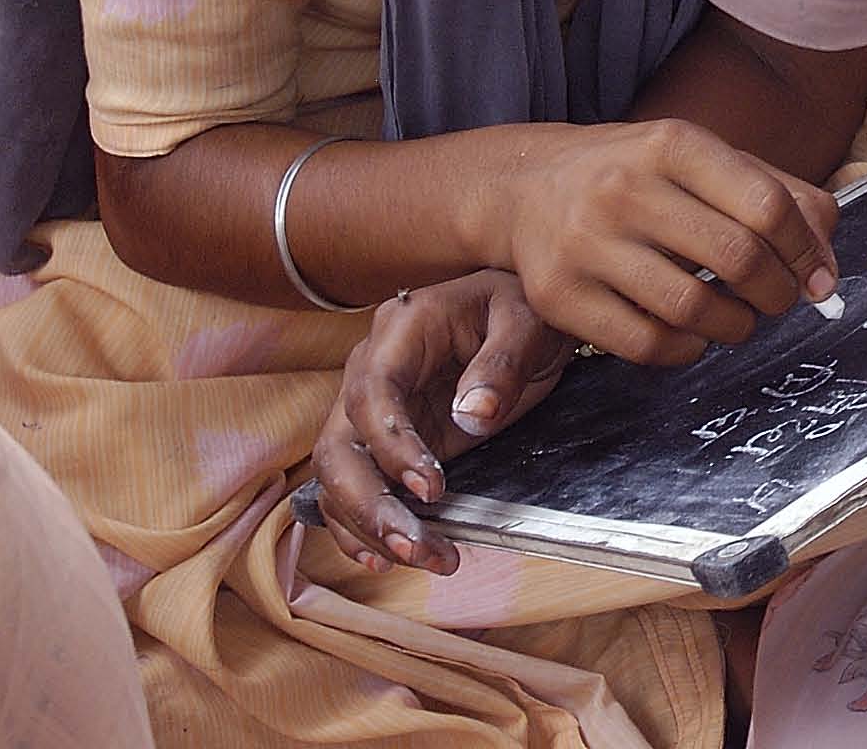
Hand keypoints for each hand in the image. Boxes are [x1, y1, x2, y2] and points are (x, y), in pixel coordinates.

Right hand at [309, 272, 567, 575]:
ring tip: (426, 558)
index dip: (393, 447)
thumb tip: (473, 416)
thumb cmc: (522, 308)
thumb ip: (503, 362)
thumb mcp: (529, 320)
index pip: (373, 394)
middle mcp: (370, 370)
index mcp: (402, 330)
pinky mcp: (382, 443)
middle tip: (414, 545)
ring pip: (339, 476)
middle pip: (338, 445)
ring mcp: (371, 410)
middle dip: (369, 503)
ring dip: (371, 526)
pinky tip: (388, 556)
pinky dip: (360, 526)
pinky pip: (351, 487)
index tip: (433, 489)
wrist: (518, 313)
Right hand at [491, 119, 838, 364]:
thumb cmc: (638, 177)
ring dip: (736, 326)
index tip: (818, 277)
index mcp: (673, 143)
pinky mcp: (558, 295)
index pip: (767, 204)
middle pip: (738, 258)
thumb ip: (778, 197)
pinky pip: (645, 345)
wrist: (526, 187)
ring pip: (693, 308)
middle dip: (778, 292)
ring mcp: (585, 243)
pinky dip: (686, 350)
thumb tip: (826, 268)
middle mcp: (624, 188)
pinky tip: (694, 335)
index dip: (806, 250)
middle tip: (781, 301)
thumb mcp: (705, 161)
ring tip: (740, 318)